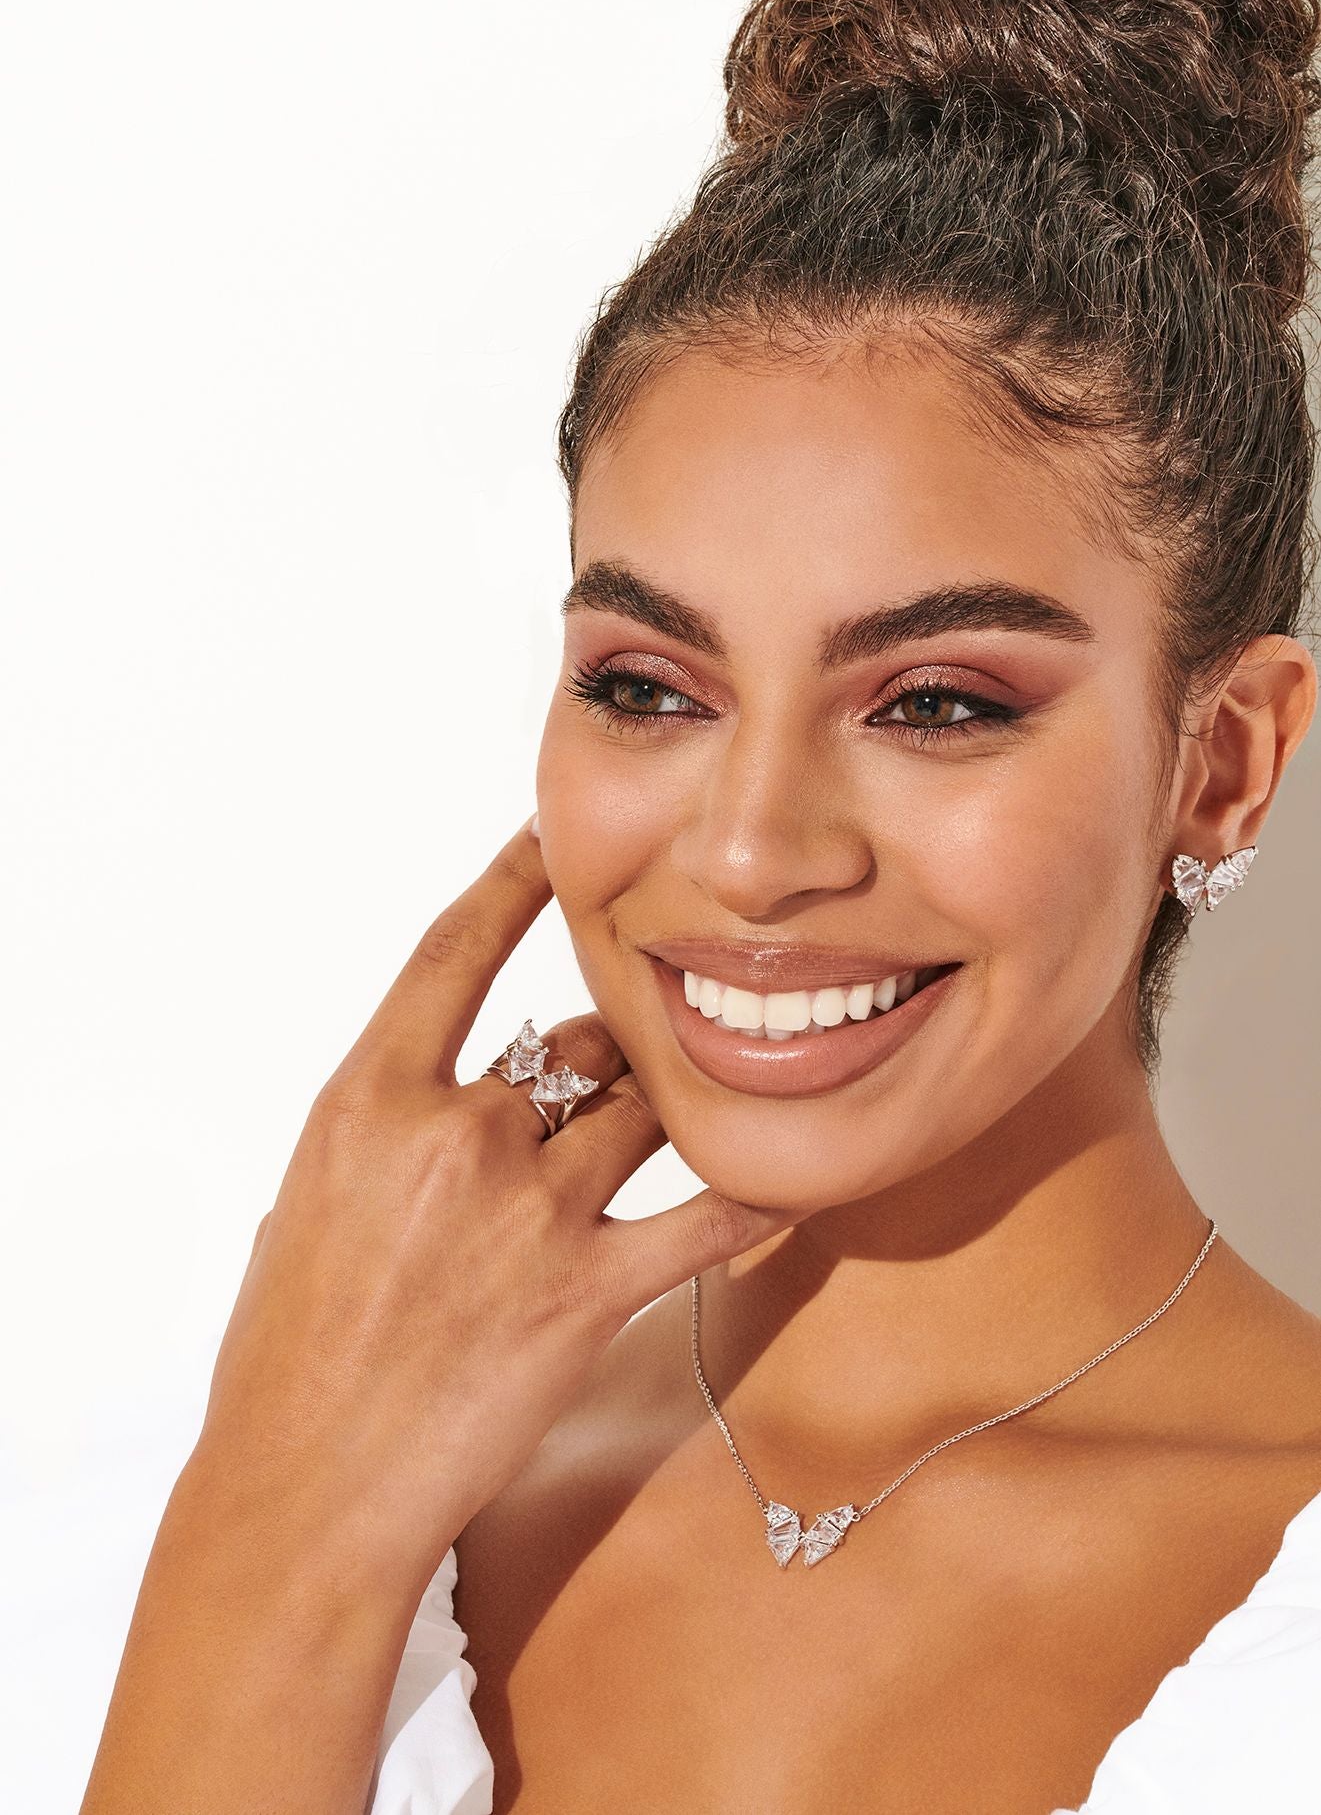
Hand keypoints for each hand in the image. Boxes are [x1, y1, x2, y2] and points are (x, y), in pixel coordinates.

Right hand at [193, 817, 793, 1580]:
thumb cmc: (288, 1352)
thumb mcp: (309, 1203)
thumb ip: (386, 1128)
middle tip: (604, 1089)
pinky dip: (753, 1197)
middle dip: (599, 1056)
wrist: (305, 1490)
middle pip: (571, 1042)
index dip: (511, 878)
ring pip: (639, 1108)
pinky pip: (705, 1219)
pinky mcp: (588, 1292)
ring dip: (660, 1112)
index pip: (454, 949)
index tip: (549, 832)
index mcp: (368, 1100)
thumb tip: (451, 1089)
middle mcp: (456, 1135)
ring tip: (678, 1125)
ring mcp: (528, 1212)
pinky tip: (793, 1178)